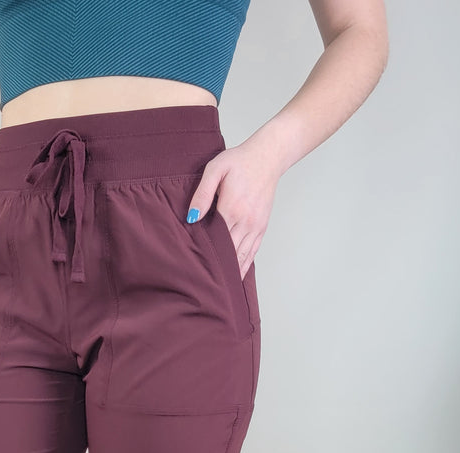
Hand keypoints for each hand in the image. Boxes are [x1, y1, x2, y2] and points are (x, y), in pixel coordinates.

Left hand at [186, 136, 282, 278]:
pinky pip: (252, 252)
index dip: (203, 255)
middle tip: (200, 287)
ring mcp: (255, 226)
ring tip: (217, 290)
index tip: (191, 270)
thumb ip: (202, 194)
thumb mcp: (215, 169)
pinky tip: (236, 277)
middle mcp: (244, 221)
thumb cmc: (239, 161)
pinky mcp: (261, 227)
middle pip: (227, 253)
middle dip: (215, 269)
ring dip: (230, 272)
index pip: (213, 240)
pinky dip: (244, 266)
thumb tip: (191, 218)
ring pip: (241, 257)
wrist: (267, 157)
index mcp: (231, 209)